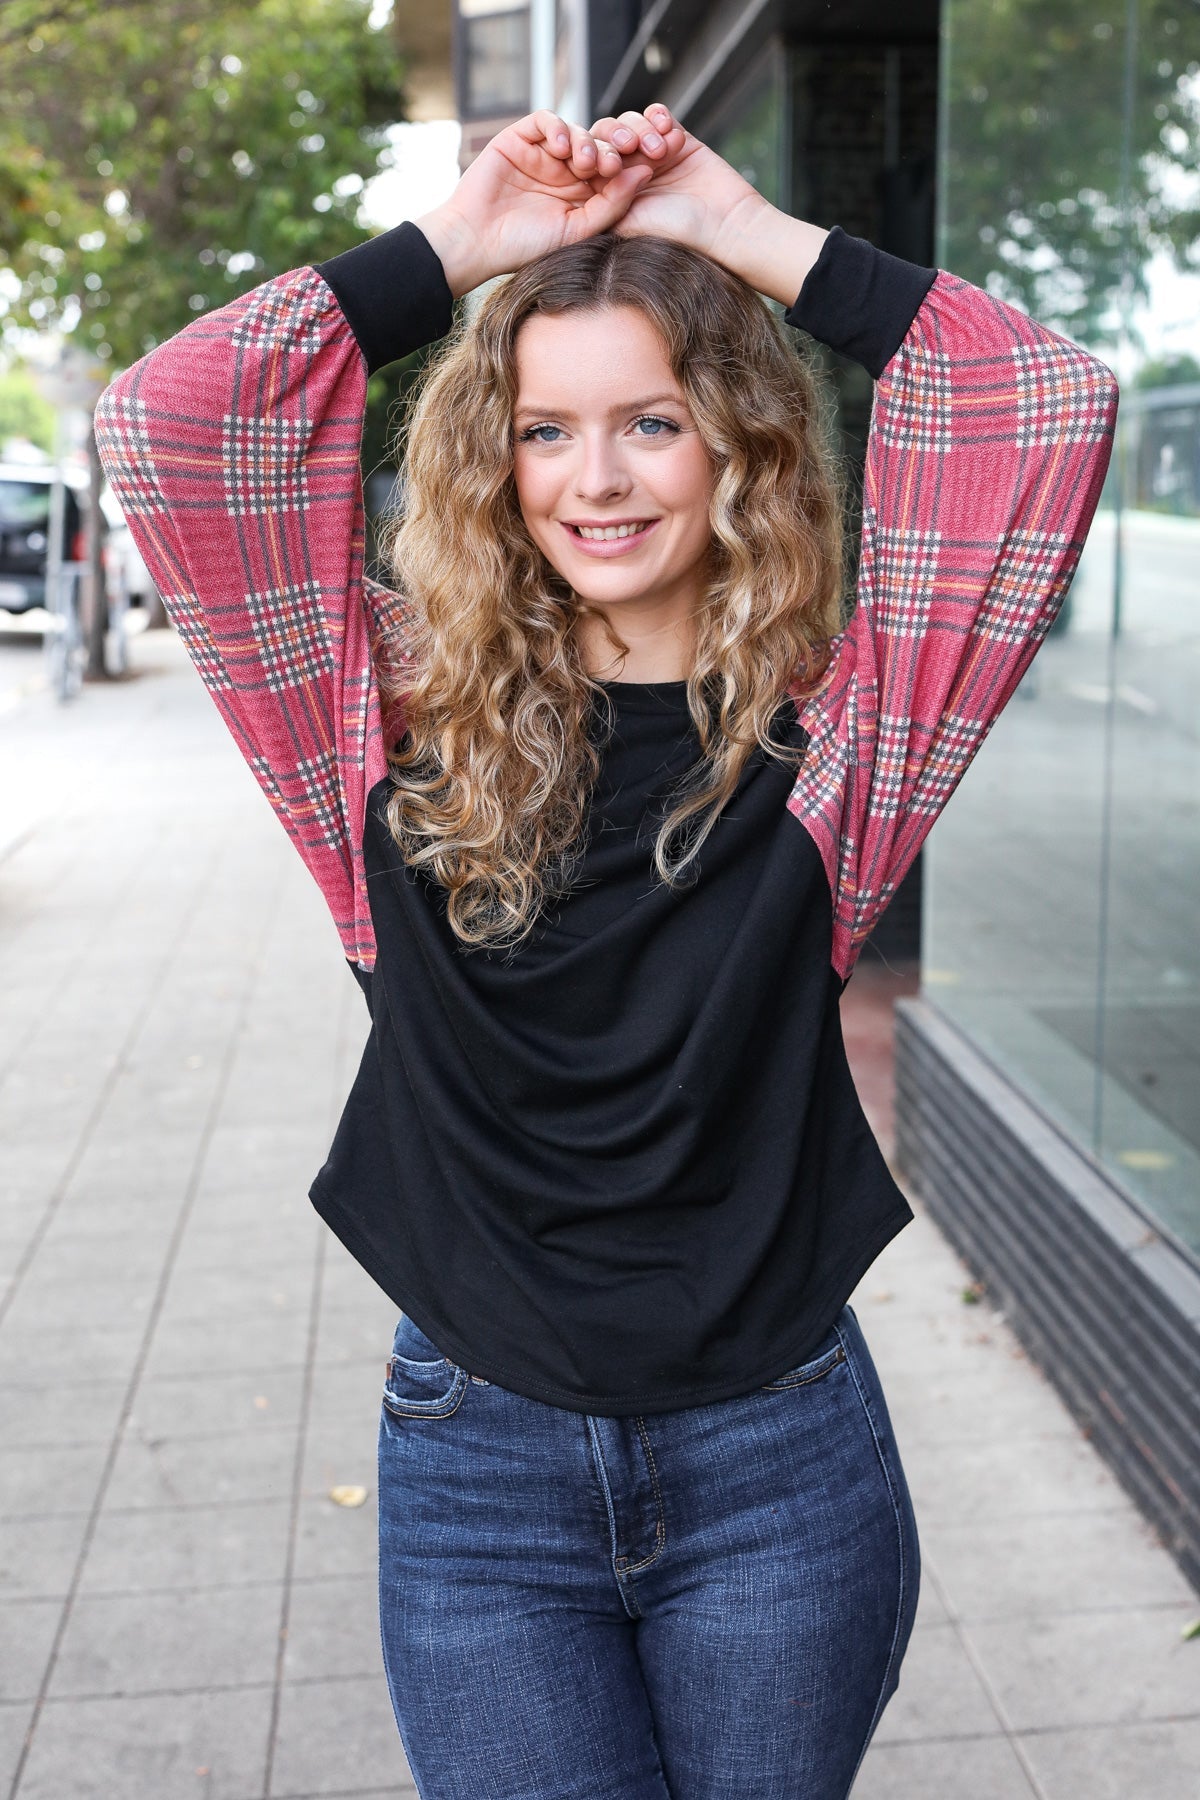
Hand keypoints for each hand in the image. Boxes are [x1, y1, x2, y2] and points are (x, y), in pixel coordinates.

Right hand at [415, 111, 655, 297]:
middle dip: (616, 147)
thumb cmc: (526, 246)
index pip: (617, 169)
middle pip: (601, 145)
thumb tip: (646, 173)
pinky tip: (560, 146)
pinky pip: (545, 120)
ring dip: (586, 141)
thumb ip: (613, 204)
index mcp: (585, 195)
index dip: (635, 161)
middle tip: (622, 156)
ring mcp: (543, 154)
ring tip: (585, 161)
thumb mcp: (579, 230)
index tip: (653, 162)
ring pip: (576, 131)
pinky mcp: (519, 139)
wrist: (476, 243)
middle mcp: (566, 172)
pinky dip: (557, 127)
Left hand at [586, 104, 766, 261]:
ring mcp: (653, 154)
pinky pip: (658, 115)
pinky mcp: (677, 140)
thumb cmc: (677, 232)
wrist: (725, 224)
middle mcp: (629, 172)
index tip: (596, 164)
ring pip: (631, 123)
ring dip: (641, 130)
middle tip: (628, 149)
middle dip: (614, 138)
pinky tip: (667, 130)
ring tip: (659, 150)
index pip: (588, 162)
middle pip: (606, 137)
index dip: (588, 155)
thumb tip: (571, 180)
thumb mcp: (627, 221)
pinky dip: (658, 117)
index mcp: (612, 193)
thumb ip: (599, 200)